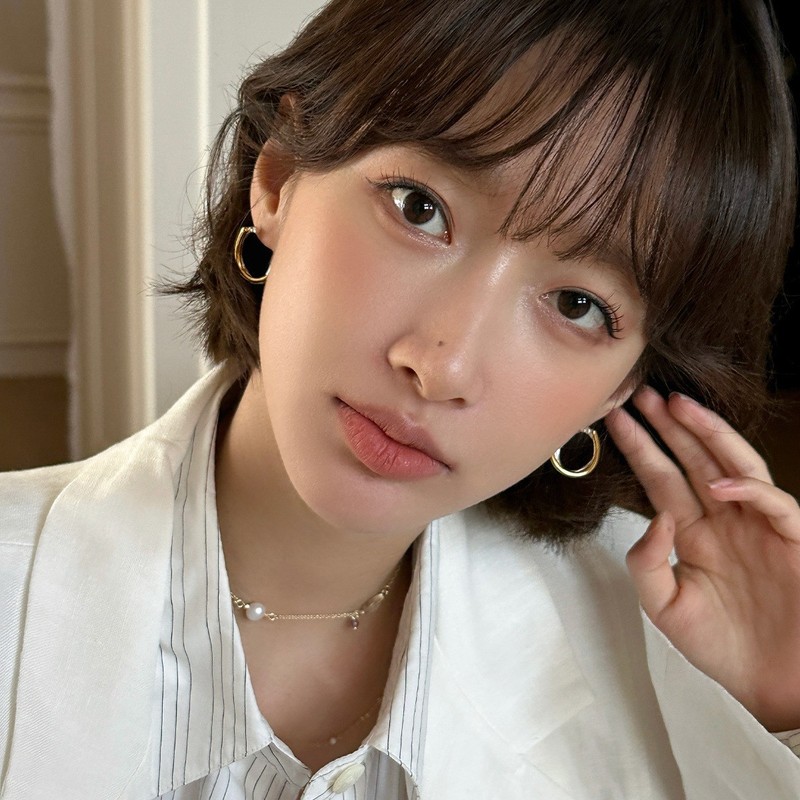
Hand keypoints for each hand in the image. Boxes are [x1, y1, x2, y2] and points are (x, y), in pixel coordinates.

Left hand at [605, 387, 799, 731]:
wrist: (771, 685)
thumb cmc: (721, 646)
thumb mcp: (664, 606)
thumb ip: (646, 561)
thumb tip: (655, 516)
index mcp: (691, 532)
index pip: (660, 478)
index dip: (640, 447)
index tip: (614, 418)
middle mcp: (723, 520)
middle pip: (692, 459)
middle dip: (668, 426)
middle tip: (642, 394)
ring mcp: (757, 526)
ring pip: (734, 465)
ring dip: (708, 434)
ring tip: (679, 406)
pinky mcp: (791, 539)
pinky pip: (773, 503)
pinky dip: (749, 488)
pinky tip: (719, 480)